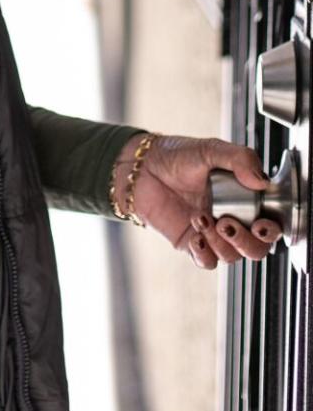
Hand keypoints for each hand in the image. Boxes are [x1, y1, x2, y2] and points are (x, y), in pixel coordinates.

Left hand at [112, 133, 281, 267]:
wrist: (140, 168)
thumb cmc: (175, 156)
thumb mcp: (210, 149)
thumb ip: (240, 159)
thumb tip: (262, 181)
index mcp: (244, 198)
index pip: (270, 222)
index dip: (271, 230)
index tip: (262, 224)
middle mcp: (232, 218)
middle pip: (256, 248)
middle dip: (247, 242)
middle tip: (227, 223)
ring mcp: (212, 232)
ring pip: (232, 256)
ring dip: (220, 242)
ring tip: (201, 217)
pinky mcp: (192, 243)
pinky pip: (208, 261)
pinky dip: (205, 254)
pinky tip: (196, 237)